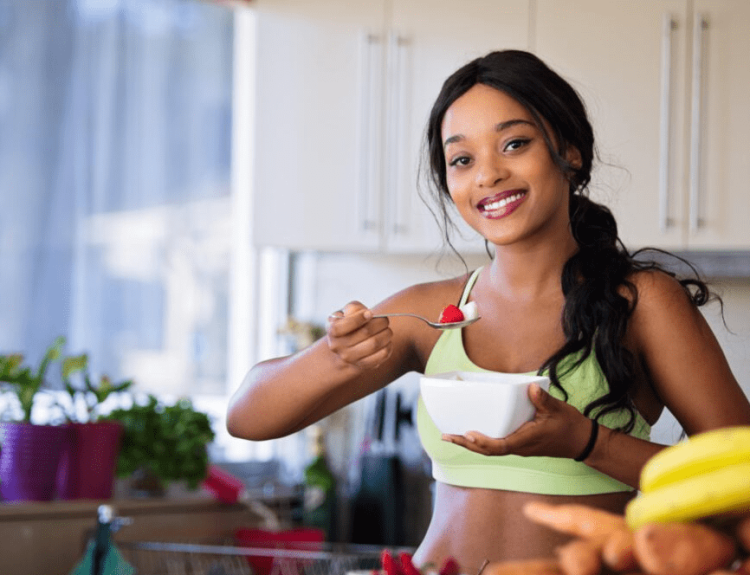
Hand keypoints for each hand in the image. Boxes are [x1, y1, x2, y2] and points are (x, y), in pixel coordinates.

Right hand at [327, 301, 392, 370]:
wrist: (345, 348)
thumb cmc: (348, 324)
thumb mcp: (345, 313)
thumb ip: (353, 308)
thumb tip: (365, 313)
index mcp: (332, 331)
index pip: (343, 326)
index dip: (358, 318)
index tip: (370, 313)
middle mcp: (338, 346)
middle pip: (365, 332)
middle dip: (380, 323)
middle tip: (385, 320)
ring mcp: (349, 358)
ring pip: (374, 344)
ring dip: (386, 334)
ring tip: (388, 330)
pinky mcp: (362, 365)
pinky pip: (381, 355)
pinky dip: (388, 346)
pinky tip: (387, 341)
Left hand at [441, 383, 592, 459]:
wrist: (580, 441)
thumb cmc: (568, 426)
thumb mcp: (557, 410)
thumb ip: (543, 400)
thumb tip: (530, 388)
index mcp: (525, 440)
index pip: (499, 446)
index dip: (482, 442)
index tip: (468, 435)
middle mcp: (518, 447)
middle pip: (487, 450)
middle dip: (466, 444)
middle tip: (446, 436)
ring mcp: (518, 447)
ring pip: (490, 450)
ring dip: (470, 444)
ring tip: (451, 436)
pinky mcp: (518, 444)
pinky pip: (496, 445)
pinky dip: (481, 442)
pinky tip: (471, 434)